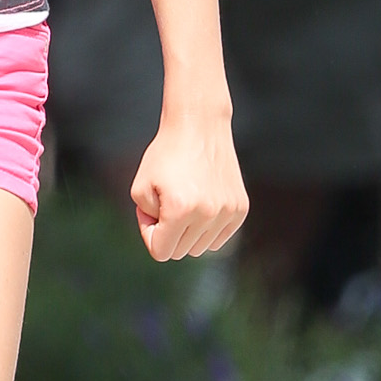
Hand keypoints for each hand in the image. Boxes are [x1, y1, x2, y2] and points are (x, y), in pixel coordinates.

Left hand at [131, 111, 248, 262]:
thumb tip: (166, 240)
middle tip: (165, 203)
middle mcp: (208, 214)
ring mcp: (228, 213)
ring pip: (200, 248)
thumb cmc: (164, 156)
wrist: (199, 128)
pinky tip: (201, 205)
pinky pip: (219, 239)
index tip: (150, 212)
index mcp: (179, 210)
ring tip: (184, 202)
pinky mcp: (241, 210)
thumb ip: (147, 221)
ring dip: (187, 232)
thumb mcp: (139, 188)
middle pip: (180, 252)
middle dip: (167, 232)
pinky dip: (206, 229)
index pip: (161, 252)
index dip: (150, 233)